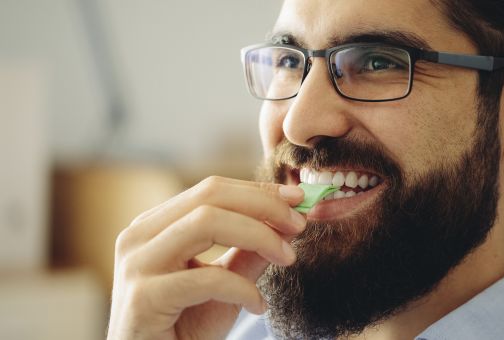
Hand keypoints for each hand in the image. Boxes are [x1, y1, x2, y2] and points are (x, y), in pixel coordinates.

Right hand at [106, 176, 305, 339]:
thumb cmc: (185, 327)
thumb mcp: (226, 284)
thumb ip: (250, 251)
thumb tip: (288, 221)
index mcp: (155, 225)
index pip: (212, 189)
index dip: (258, 191)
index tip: (297, 199)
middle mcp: (139, 236)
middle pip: (210, 196)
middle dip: (263, 205)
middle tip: (299, 223)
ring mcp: (137, 265)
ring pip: (206, 223)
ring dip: (258, 236)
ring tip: (287, 258)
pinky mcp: (143, 298)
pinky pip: (206, 279)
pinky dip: (243, 289)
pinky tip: (259, 306)